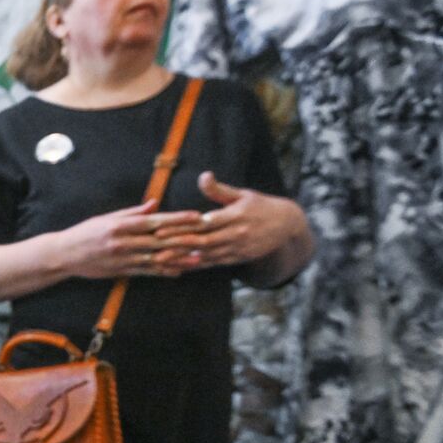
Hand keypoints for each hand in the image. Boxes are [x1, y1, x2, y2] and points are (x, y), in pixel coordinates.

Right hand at [60, 199, 204, 278]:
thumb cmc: (85, 233)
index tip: (196, 216)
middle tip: (206, 236)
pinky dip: (163, 271)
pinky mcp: (121, 271)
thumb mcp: (107, 218)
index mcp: (121, 225)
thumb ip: (132, 213)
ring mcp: (123, 258)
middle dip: (185, 238)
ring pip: (156, 258)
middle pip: (160, 240)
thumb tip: (155, 204)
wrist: (64, 254)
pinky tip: (179, 271)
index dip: (177, 219)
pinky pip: (147, 272)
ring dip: (179, 259)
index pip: (154, 221)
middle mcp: (123, 242)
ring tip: (199, 258)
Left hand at [153, 172, 301, 267]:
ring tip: (161, 260)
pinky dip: (196, 266)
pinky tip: (179, 267)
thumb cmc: (260, 206)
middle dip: (177, 245)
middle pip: (202, 241)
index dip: (181, 227)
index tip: (160, 229)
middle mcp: (236, 233)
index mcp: (235, 215)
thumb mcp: (242, 195)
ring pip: (206, 255)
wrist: (287, 225)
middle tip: (154, 248)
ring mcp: (237, 248)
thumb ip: (219, 190)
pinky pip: (214, 264)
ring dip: (183, 258)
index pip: (203, 222)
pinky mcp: (238, 258)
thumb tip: (203, 176)